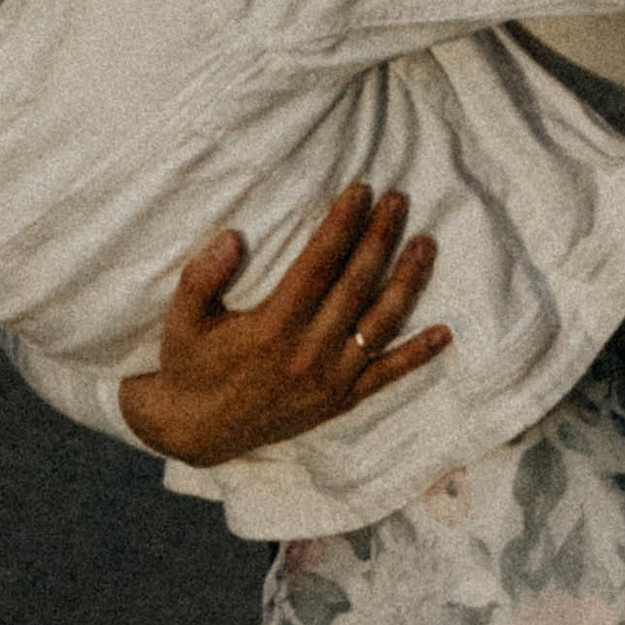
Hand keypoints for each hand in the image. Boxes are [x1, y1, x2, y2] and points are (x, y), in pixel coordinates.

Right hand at [117, 185, 451, 465]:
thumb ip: (202, 277)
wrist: (195, 433)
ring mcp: (328, 380)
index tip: (360, 191)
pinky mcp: (338, 401)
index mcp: (272, 328)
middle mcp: (307, 353)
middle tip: (399, 201)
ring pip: (379, 324)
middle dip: (380, 238)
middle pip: (356, 284)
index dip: (342, 224)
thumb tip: (233, 237)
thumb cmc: (189, 366)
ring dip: (406, 282)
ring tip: (425, 244)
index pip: (318, 263)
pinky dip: (416, 355)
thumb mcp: (181, 319)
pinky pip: (385, 375)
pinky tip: (443, 332)